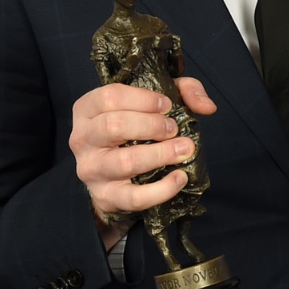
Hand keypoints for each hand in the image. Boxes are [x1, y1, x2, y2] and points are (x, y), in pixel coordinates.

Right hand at [70, 78, 217, 249]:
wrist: (118, 177)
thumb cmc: (134, 130)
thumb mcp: (155, 101)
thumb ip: (183, 91)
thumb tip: (206, 106)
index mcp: (87, 110)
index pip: (109, 97)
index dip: (143, 99)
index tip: (167, 105)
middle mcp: (82, 139)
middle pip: (114, 126)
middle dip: (152, 125)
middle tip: (174, 129)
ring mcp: (91, 170)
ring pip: (124, 162)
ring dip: (161, 154)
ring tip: (185, 149)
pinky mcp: (107, 197)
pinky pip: (134, 197)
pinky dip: (161, 189)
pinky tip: (180, 177)